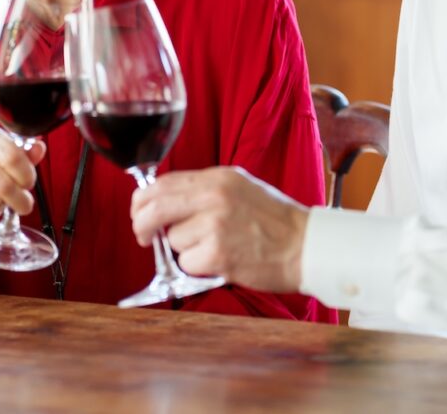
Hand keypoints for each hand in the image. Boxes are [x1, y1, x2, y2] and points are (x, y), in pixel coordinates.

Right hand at [0, 124, 45, 219]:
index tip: (29, 183)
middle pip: (4, 185)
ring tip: (1, 199)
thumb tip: (39, 149)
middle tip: (25, 202)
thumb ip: (27, 151)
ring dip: (4, 206)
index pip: (13, 158)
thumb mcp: (8, 148)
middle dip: (21, 199)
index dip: (27, 176)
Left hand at [130, 166, 309, 292]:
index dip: (143, 200)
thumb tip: (165, 200)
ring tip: (215, 247)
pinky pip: (187, 264)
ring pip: (174, 241)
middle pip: (155, 208)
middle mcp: (213, 197)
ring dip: (186, 250)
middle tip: (144, 237)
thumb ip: (204, 190)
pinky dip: (198, 268)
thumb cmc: (274, 220)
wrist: (306, 245)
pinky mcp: (218, 255)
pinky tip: (221, 261)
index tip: (140, 212)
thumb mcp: (239, 187)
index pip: (162, 184)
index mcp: (217, 178)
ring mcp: (215, 226)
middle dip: (142, 225)